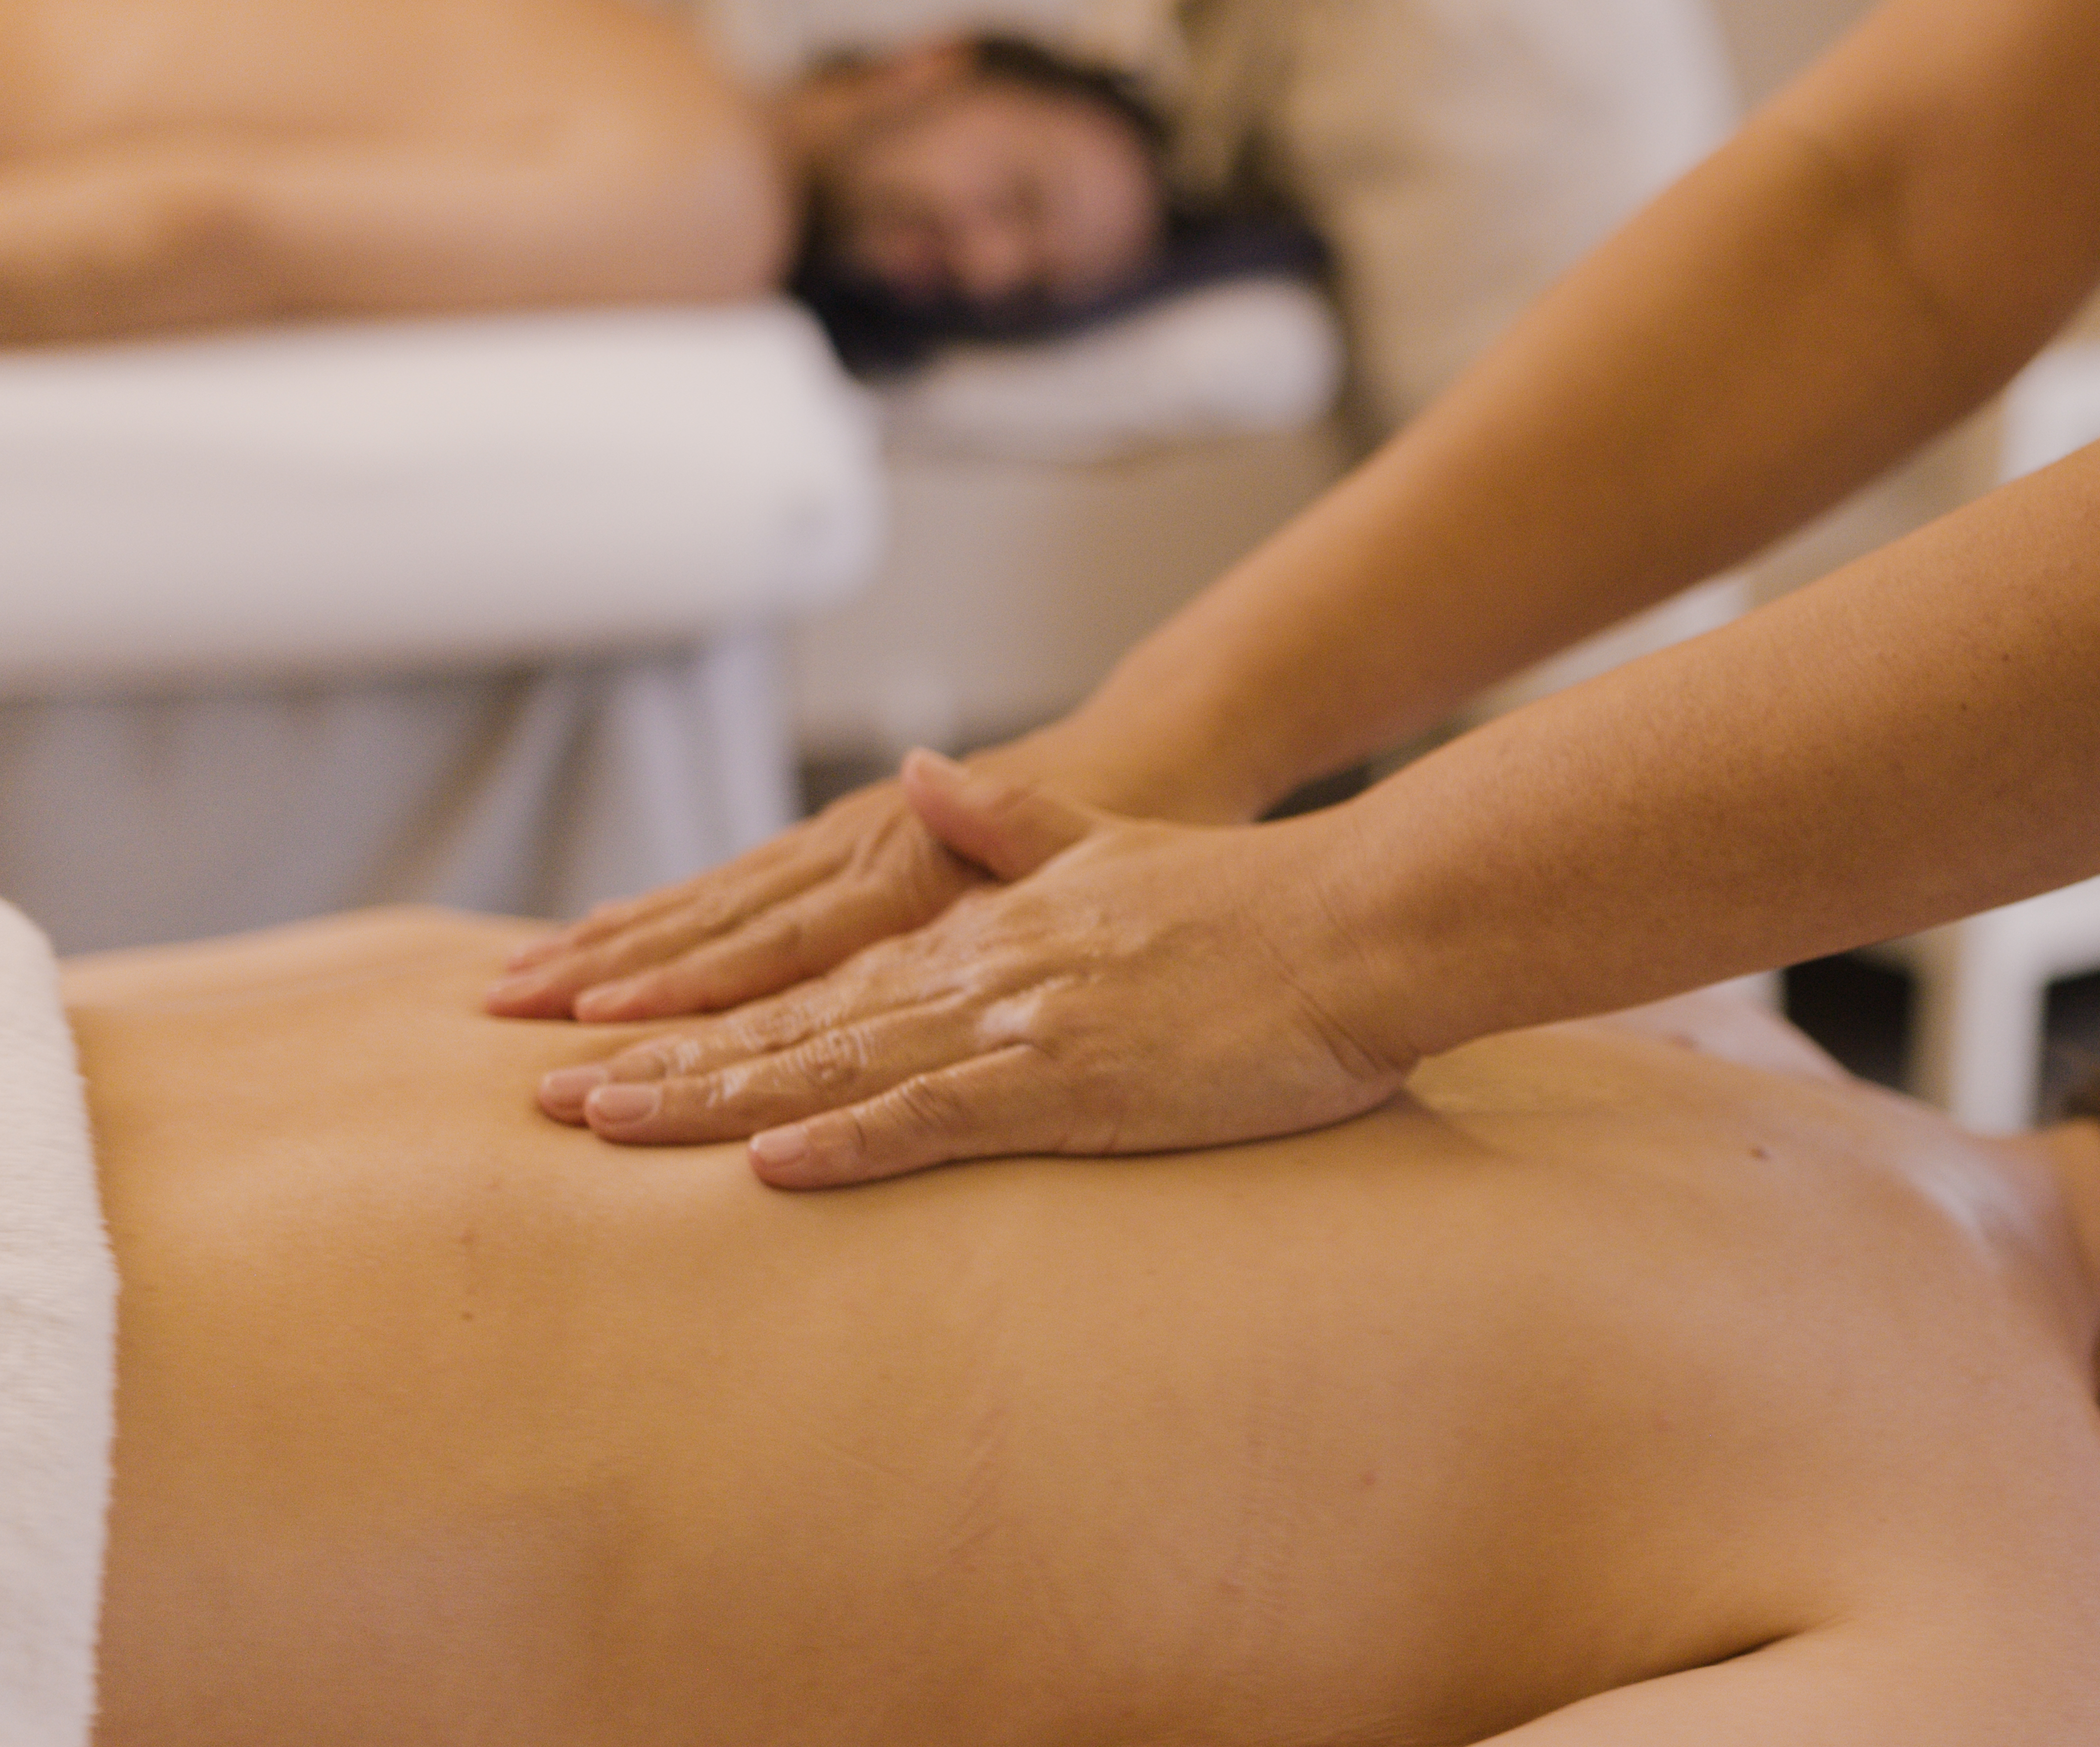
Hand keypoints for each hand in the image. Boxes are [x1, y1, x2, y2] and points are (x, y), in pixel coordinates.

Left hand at [532, 762, 1418, 1185]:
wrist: (1355, 921)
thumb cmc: (1253, 901)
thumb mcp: (1113, 848)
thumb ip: (1010, 819)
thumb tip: (924, 772)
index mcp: (986, 923)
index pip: (817, 971)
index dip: (705, 1001)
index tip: (608, 1023)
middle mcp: (980, 969)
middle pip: (795, 1020)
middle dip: (666, 1058)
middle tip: (547, 1091)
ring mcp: (1020, 1026)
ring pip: (836, 1065)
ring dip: (715, 1099)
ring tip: (604, 1123)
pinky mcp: (1071, 1082)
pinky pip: (939, 1118)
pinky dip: (849, 1139)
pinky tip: (768, 1162)